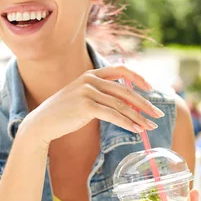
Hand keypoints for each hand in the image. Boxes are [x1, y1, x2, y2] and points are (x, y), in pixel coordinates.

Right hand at [22, 65, 163, 144]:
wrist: (42, 123)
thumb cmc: (65, 113)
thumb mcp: (84, 97)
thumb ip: (102, 95)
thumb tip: (127, 103)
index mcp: (91, 74)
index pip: (121, 70)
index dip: (137, 77)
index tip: (150, 88)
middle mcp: (90, 80)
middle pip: (125, 91)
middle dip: (144, 104)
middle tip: (158, 115)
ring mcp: (87, 92)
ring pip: (121, 105)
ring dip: (138, 118)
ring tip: (149, 128)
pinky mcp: (86, 106)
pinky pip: (113, 115)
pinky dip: (127, 123)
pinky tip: (136, 130)